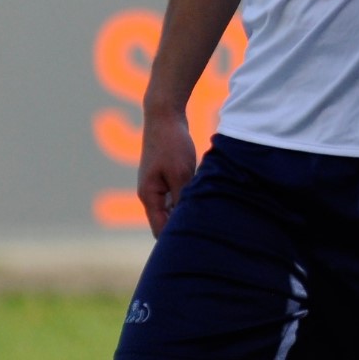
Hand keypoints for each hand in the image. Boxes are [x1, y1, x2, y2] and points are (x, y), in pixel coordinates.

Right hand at [137, 109, 196, 236]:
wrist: (164, 115)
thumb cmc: (172, 144)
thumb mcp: (181, 172)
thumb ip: (183, 197)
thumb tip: (187, 219)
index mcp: (149, 196)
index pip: (159, 229)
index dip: (175, 239)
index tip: (197, 244)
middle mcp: (150, 193)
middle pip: (165, 221)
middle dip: (183, 227)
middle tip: (208, 233)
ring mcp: (156, 184)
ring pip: (173, 207)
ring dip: (187, 211)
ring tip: (209, 217)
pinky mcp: (165, 175)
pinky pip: (177, 194)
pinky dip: (188, 197)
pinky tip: (205, 196)